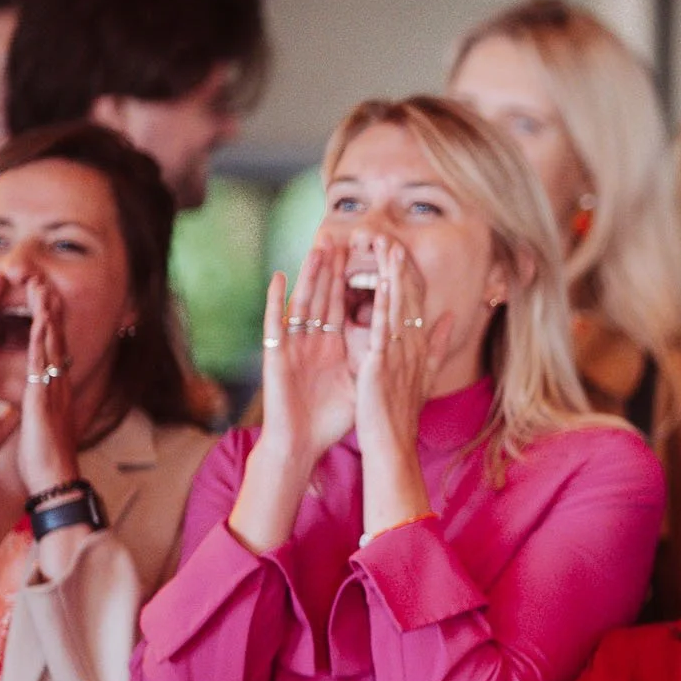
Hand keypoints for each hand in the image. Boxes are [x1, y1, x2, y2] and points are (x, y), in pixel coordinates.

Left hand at [15, 276, 79, 497]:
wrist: (55, 478)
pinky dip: (42, 339)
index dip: (49, 323)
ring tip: (42, 287)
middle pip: (56, 338)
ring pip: (51, 343)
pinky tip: (40, 321)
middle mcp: (59, 384)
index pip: (53, 349)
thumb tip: (45, 398)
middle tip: (44, 280)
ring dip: (47, 313)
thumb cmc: (47, 458)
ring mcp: (54, 388)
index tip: (44, 299)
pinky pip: (43, 361)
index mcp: (56, 390)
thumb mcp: (46, 426)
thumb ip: (47, 407)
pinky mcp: (44, 396)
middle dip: (49, 309)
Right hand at [258, 237, 355, 466]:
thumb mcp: (362, 382)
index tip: (366, 256)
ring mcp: (294, 344)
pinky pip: (276, 324)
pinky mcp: (277, 355)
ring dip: (310, 275)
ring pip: (304, 302)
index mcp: (334, 344)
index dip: (354, 281)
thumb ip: (377, 359)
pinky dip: (277, 301)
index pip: (345, 304)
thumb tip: (404, 343)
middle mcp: (314, 339)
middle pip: (325, 296)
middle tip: (343, 236)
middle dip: (333, 268)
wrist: (302, 443)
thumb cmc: (331, 417)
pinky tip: (280, 278)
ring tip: (319, 248)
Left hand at [352, 235, 454, 464]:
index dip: (407, 274)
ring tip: (385, 245)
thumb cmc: (402, 413)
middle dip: (398, 265)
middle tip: (390, 235)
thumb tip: (449, 317)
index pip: (414, 302)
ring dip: (391, 274)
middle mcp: (412, 345)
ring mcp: (399, 353)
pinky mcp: (383, 363)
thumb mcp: (424, 374)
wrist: (393, 443)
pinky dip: (384, 304)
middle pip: (407, 297)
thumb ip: (438, 345)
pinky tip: (382, 281)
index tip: (399, 248)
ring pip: (396, 305)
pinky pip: (384, 328)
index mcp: (418, 345)